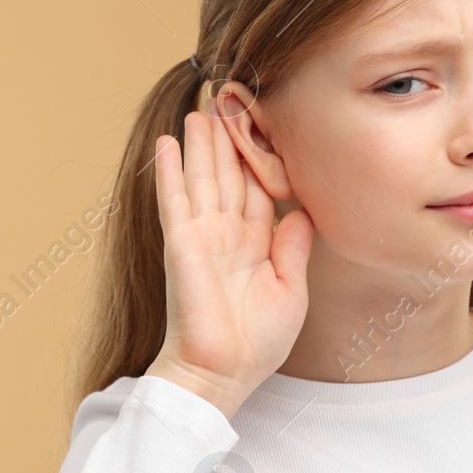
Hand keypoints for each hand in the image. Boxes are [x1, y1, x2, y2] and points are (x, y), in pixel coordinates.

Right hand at [148, 109, 313, 413]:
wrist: (224, 372)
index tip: (265, 127)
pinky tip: (168, 142)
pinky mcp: (182, 243)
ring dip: (202, 144)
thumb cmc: (257, 342)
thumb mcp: (290, 288)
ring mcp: (201, 236)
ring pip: (203, 177)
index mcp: (253, 245)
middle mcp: (226, 235)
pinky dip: (171, 170)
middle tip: (230, 101)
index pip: (258, 191)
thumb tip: (303, 209)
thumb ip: (293, 246)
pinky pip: (175, 199)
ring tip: (202, 109)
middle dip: (230, 140)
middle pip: (229, 175)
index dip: (261, 159)